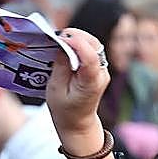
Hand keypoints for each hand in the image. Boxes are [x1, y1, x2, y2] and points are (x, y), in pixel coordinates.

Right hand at [46, 28, 110, 145]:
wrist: (78, 122)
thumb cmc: (64, 110)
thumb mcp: (55, 89)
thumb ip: (60, 66)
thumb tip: (61, 44)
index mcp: (91, 83)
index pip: (90, 57)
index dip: (76, 43)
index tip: (59, 38)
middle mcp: (101, 74)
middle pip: (94, 45)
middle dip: (75, 36)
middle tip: (57, 36)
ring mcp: (102, 69)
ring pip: (93, 44)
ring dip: (77, 38)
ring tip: (60, 40)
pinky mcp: (98, 67)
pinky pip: (90, 48)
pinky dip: (78, 43)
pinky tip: (66, 46)